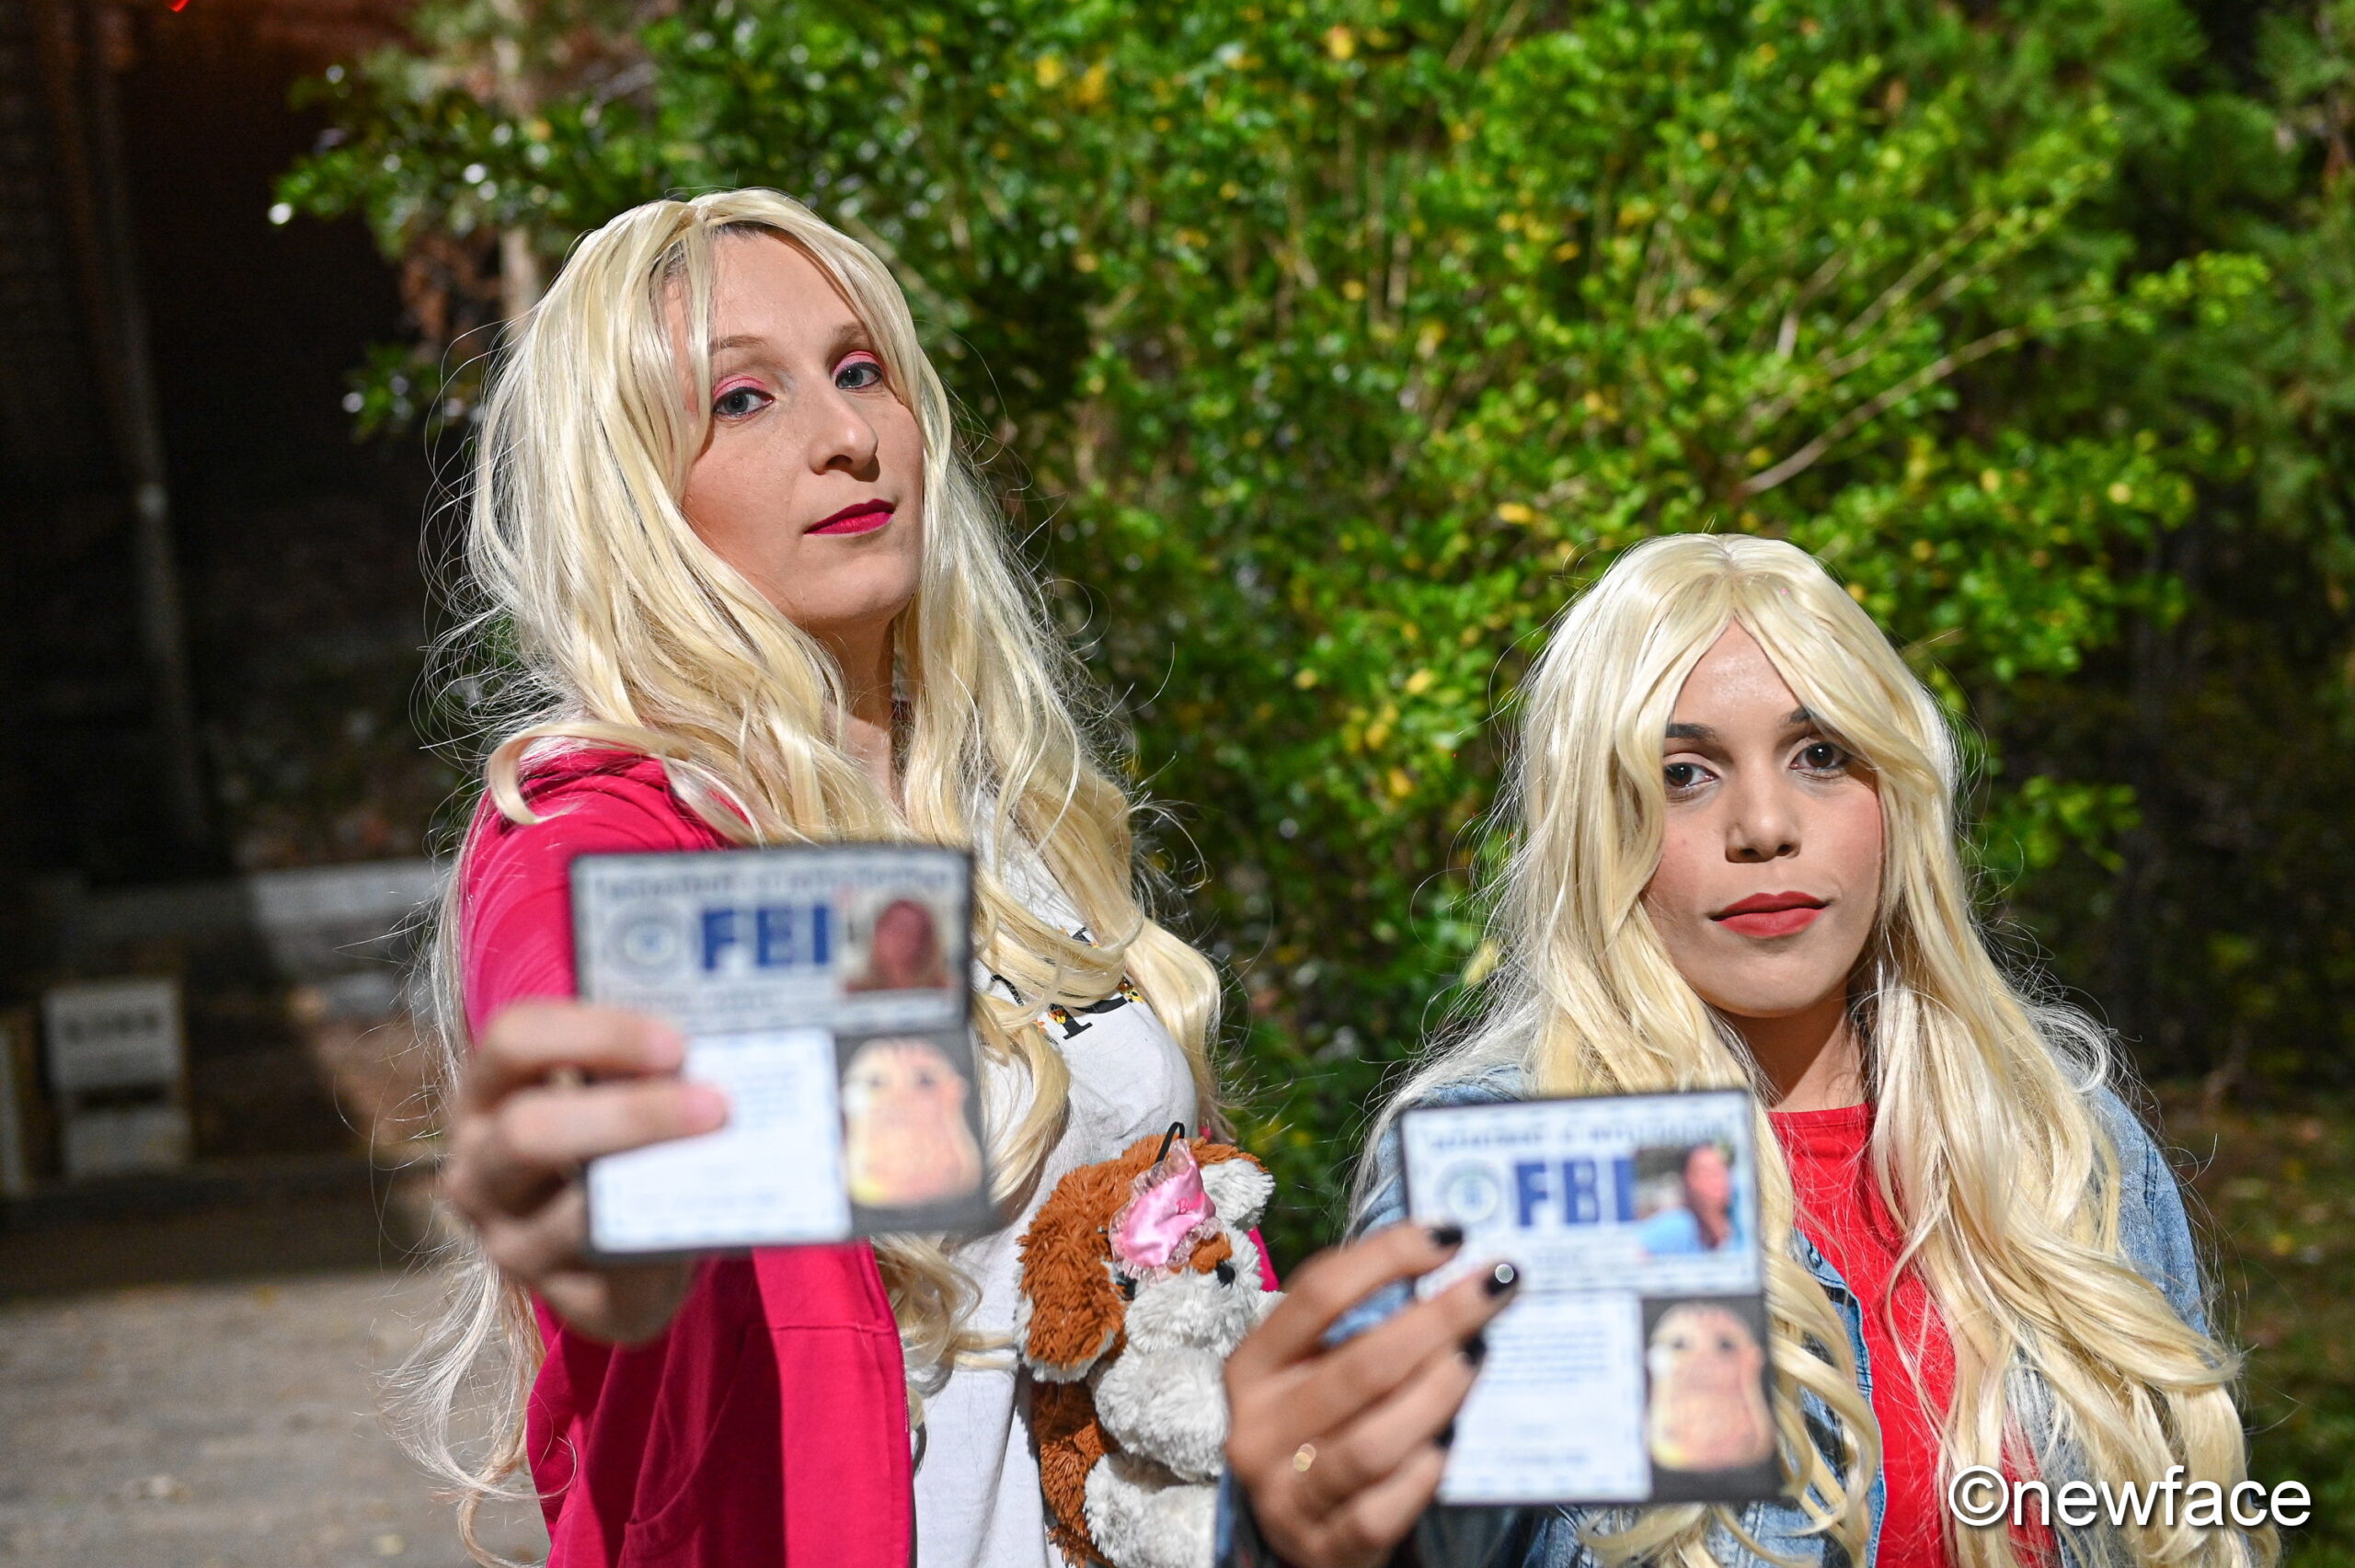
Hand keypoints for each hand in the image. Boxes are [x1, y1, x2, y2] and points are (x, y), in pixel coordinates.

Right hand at [443, 1001, 726, 1343]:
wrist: (629, 1236)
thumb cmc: (622, 1133)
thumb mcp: (610, 1090)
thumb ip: (638, 1067)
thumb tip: (718, 1047)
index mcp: (485, 1096)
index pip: (512, 1042)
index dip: (594, 1034)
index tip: (676, 1042)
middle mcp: (478, 1172)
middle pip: (530, 1131)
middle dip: (630, 1114)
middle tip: (715, 1103)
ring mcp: (510, 1244)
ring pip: (572, 1215)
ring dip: (655, 1184)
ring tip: (726, 1156)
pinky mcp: (564, 1301)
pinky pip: (617, 1282)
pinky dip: (668, 1249)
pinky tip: (710, 1223)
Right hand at [1222, 1223, 1518, 1567]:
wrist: (1293, 1534)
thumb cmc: (1318, 1429)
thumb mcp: (1313, 1372)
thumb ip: (1359, 1328)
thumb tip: (1446, 1262)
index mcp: (1252, 1367)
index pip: (1317, 1295)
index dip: (1385, 1258)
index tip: (1448, 1236)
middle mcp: (1260, 1428)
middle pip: (1361, 1365)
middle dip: (1439, 1319)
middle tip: (1495, 1289)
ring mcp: (1288, 1495)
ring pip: (1374, 1443)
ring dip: (1438, 1395)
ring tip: (1478, 1357)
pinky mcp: (1323, 1549)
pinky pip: (1383, 1510)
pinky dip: (1424, 1473)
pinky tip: (1452, 1443)